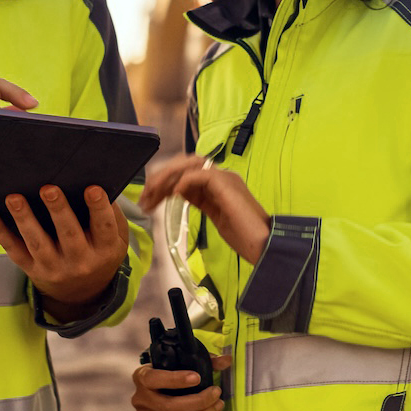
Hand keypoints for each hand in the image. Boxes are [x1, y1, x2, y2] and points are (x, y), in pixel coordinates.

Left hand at [0, 184, 129, 319]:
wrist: (81, 293)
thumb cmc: (99, 252)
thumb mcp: (116, 239)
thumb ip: (110, 213)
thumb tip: (93, 179)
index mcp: (105, 250)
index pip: (104, 228)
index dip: (98, 208)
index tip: (92, 188)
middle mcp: (80, 261)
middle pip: (69, 235)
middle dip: (58, 211)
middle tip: (48, 188)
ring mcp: (54, 267)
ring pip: (38, 243)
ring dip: (24, 219)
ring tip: (14, 198)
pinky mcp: (32, 269)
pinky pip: (14, 250)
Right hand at [132, 352, 234, 410]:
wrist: (156, 390)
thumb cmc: (170, 373)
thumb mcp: (181, 362)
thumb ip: (204, 360)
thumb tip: (226, 360)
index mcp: (142, 376)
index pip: (155, 379)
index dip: (176, 380)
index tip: (197, 377)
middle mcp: (140, 399)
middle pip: (170, 407)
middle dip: (199, 402)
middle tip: (217, 395)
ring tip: (218, 408)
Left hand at [140, 155, 270, 263]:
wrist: (265, 245)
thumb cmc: (244, 237)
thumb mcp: (216, 217)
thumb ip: (201, 201)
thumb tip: (179, 192)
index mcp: (219, 183)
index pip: (185, 173)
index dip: (164, 183)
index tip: (149, 199)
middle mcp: (221, 176)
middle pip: (184, 165)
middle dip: (161, 178)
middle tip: (145, 196)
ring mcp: (225, 178)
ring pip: (188, 166)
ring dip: (167, 178)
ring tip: (153, 194)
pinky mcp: (226, 184)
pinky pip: (200, 174)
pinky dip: (184, 181)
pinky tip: (174, 194)